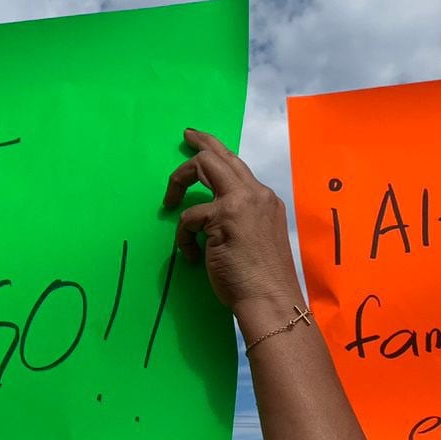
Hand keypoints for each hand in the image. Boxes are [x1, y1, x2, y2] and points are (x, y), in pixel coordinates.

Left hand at [163, 129, 301, 328]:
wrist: (271, 301)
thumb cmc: (263, 279)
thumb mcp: (257, 237)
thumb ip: (241, 219)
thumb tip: (213, 216)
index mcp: (265, 200)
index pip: (237, 165)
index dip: (214, 149)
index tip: (196, 140)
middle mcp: (256, 194)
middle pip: (220, 155)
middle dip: (196, 147)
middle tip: (183, 139)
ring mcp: (240, 202)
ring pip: (202, 166)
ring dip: (178, 184)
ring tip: (169, 203)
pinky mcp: (222, 217)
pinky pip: (189, 217)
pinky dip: (184, 236)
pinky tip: (191, 255)